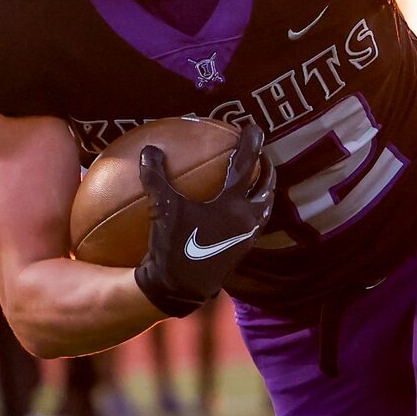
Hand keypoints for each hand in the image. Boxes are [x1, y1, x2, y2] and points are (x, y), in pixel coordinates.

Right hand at [133, 121, 274, 316]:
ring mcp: (247, 237)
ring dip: (263, 191)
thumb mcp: (163, 209)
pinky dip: (250, 211)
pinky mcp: (241, 250)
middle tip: (262, 156)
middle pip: (266, 187)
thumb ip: (155, 177)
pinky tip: (238, 211)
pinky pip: (253, 224)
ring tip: (258, 181)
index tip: (254, 128)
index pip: (246, 165)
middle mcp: (247, 219)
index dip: (251, 144)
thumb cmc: (173, 246)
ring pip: (264, 208)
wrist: (182, 287)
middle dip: (267, 169)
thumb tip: (149, 149)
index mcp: (233, 204)